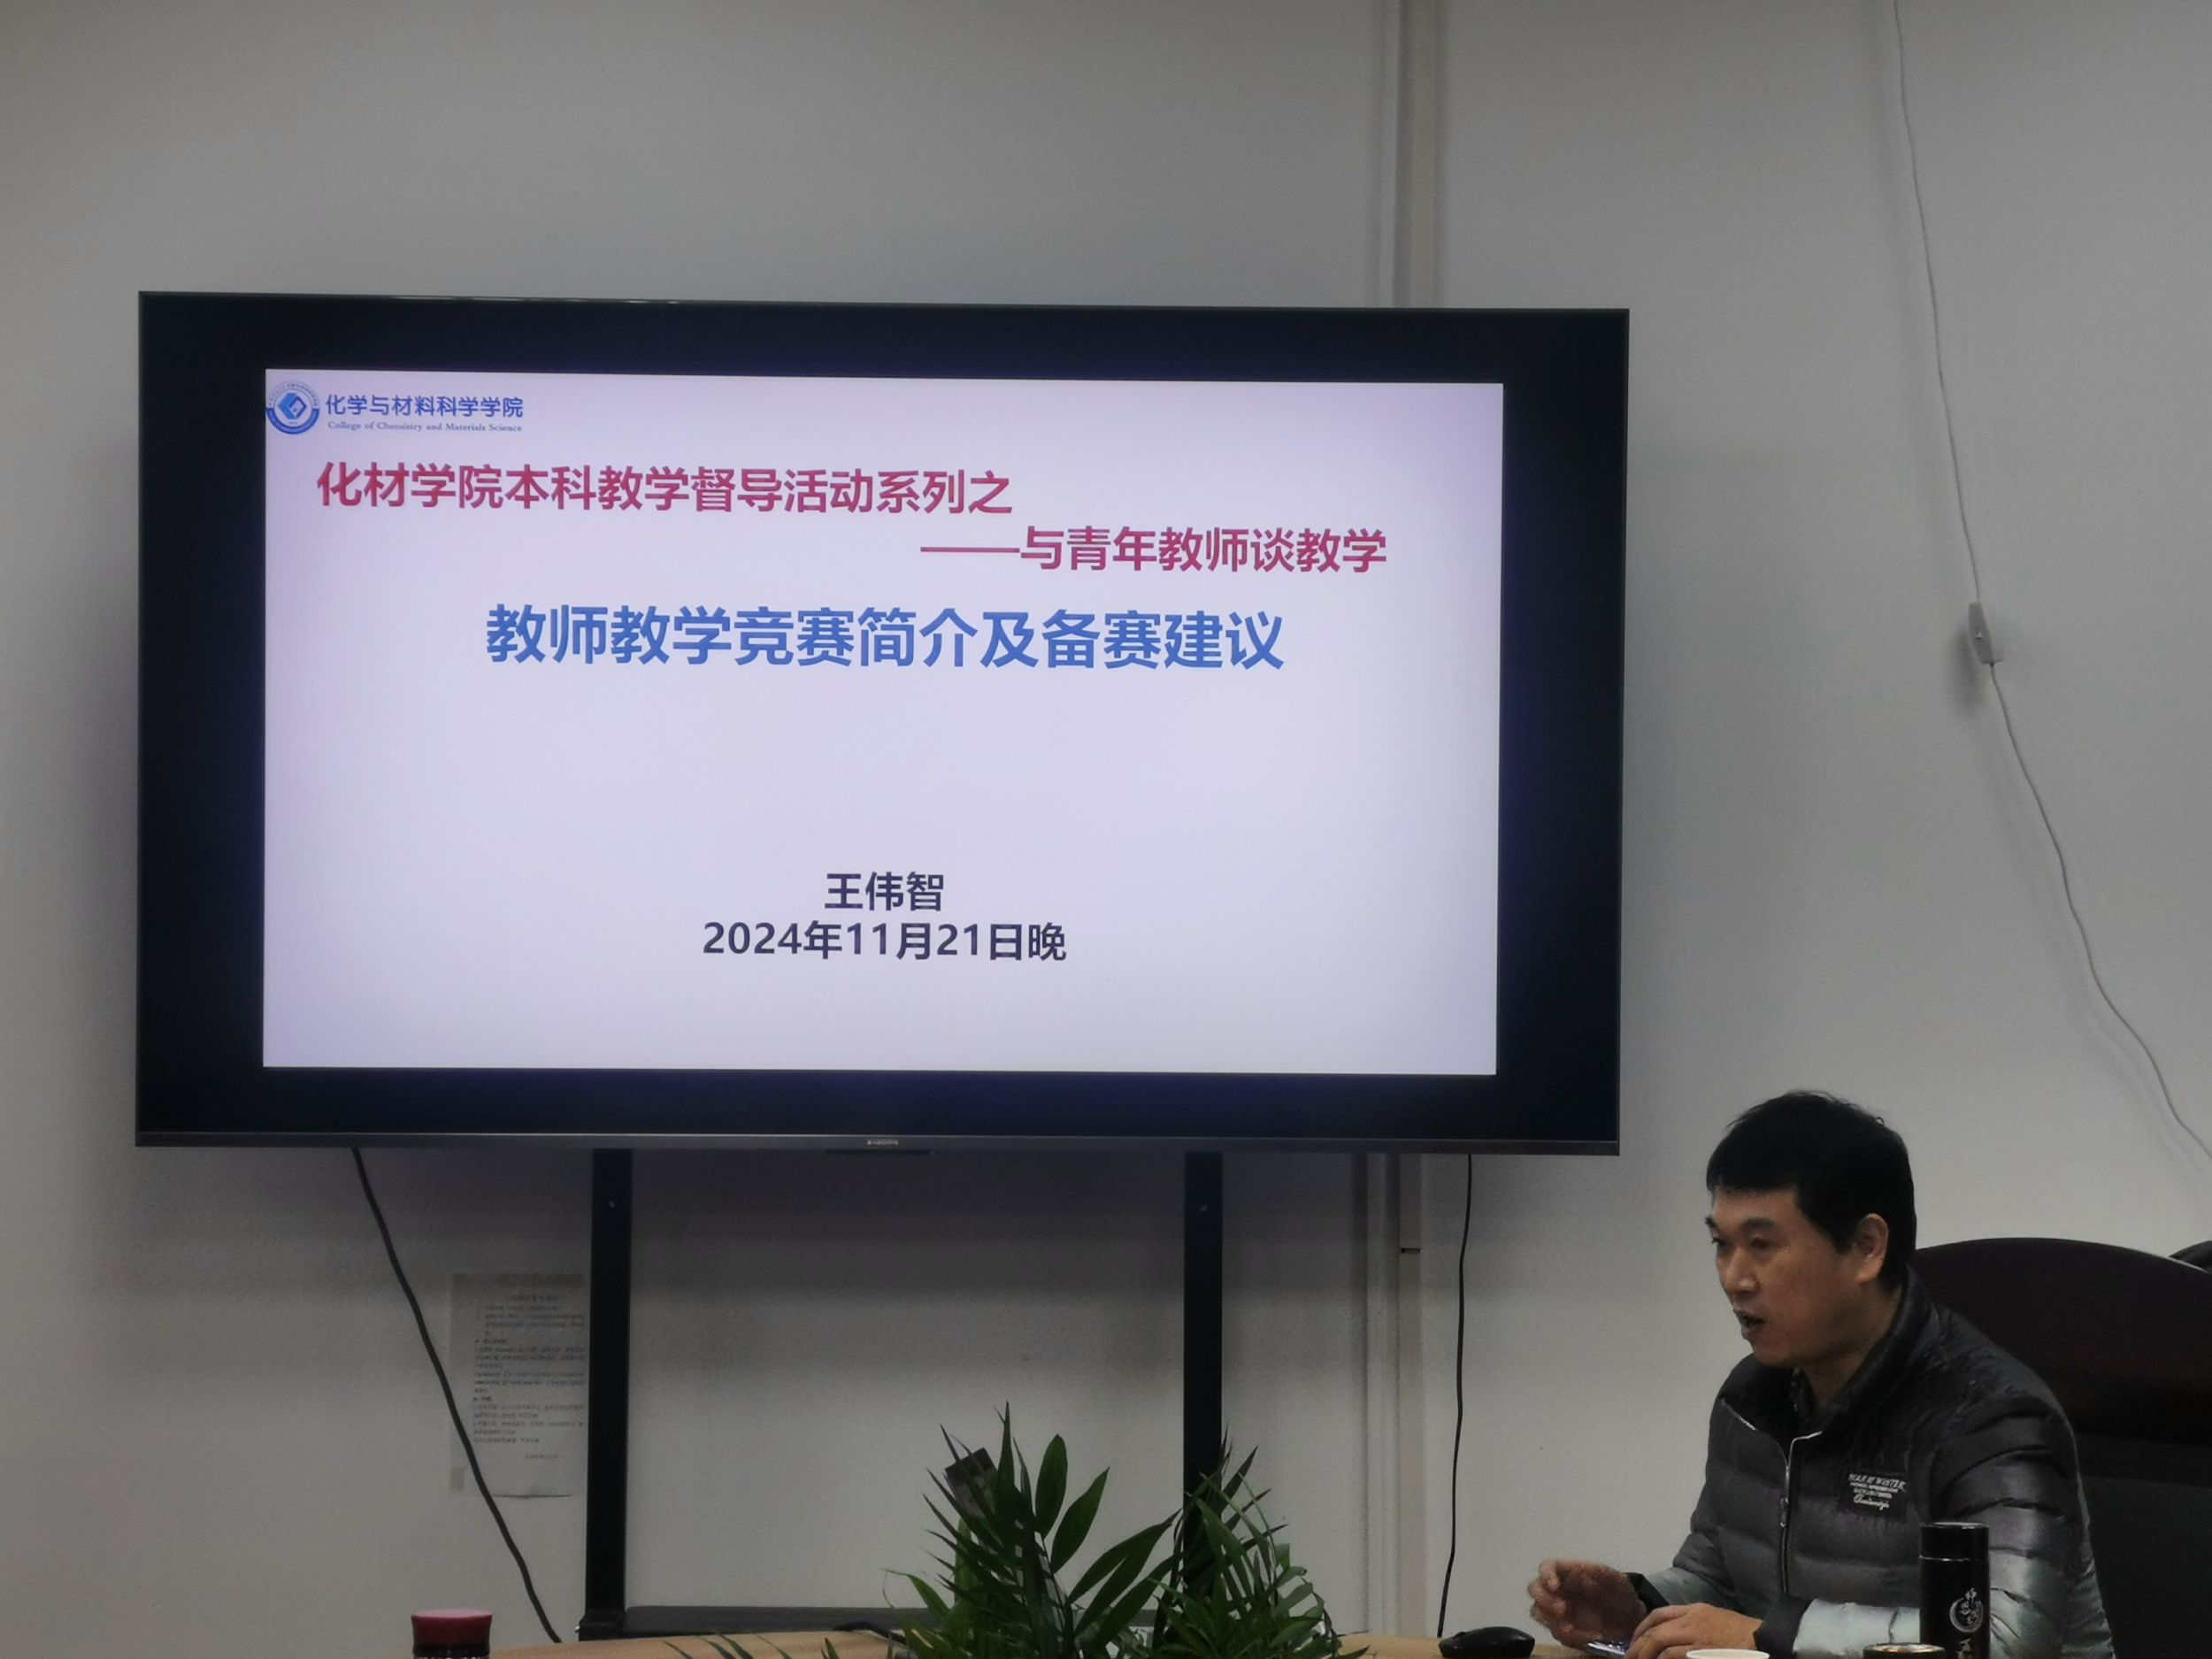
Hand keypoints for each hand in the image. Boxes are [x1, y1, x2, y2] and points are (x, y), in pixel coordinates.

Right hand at [1526, 1558, 1643, 1648]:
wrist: (1630, 1622)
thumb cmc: (1621, 1595)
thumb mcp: (1616, 1580)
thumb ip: (1600, 1572)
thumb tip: (1580, 1570)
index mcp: (1568, 1572)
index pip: (1547, 1566)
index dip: (1546, 1574)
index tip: (1555, 1586)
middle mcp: (1558, 1590)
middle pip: (1535, 1589)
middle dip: (1544, 1600)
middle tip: (1563, 1611)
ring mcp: (1558, 1611)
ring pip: (1538, 1613)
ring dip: (1552, 1622)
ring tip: (1573, 1630)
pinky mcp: (1563, 1630)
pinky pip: (1557, 1634)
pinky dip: (1571, 1638)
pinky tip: (1590, 1638)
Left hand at [1626, 1602, 1761, 1658]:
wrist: (1765, 1639)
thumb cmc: (1745, 1633)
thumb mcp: (1716, 1619)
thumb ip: (1695, 1624)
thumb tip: (1676, 1637)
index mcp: (1694, 1610)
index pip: (1660, 1614)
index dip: (1643, 1626)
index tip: (1635, 1638)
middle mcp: (1690, 1621)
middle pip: (1654, 1630)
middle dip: (1638, 1644)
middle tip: (1629, 1656)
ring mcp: (1694, 1637)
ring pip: (1658, 1643)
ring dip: (1644, 1654)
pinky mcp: (1699, 1653)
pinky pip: (1671, 1656)